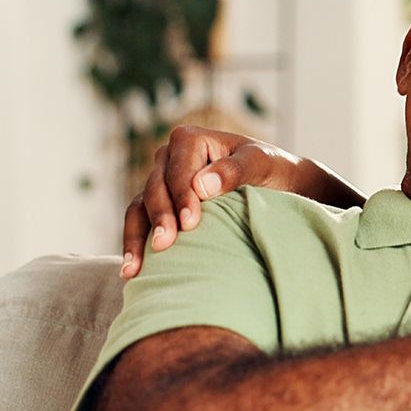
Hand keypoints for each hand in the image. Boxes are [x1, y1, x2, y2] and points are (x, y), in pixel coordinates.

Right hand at [121, 126, 304, 278]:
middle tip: (163, 246)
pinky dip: (135, 244)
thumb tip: (201, 186)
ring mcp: (160, 181)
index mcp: (189, 139)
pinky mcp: (159, 204)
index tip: (190, 224)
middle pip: (156, 189)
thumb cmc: (270, 170)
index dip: (182, 197)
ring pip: (139, 207)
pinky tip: (133, 270)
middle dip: (159, 218)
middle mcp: (168, 158)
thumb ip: (234, 171)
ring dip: (135, 237)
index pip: (179, 172)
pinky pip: (139, 222)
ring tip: (134, 268)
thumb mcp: (260, 164)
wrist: (276, 184)